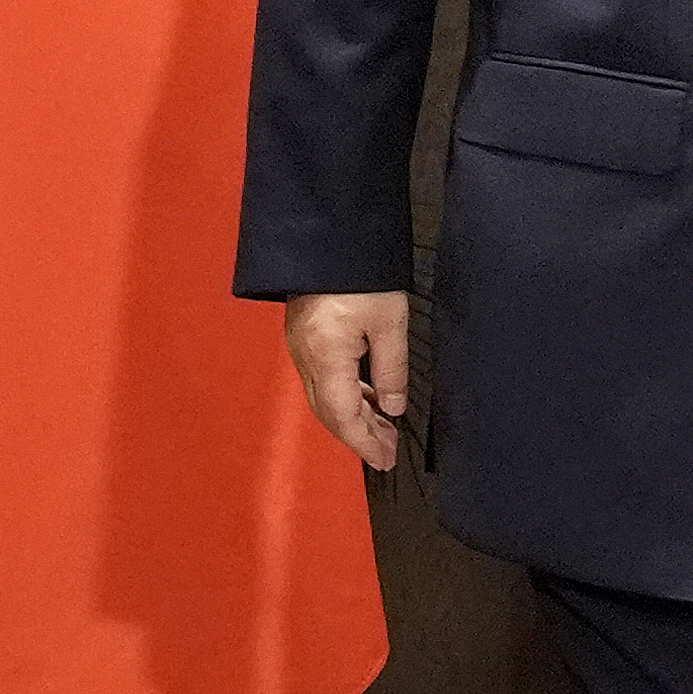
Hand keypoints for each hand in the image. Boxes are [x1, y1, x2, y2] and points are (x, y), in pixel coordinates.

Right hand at [286, 290, 411, 470]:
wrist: (326, 234)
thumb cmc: (362, 273)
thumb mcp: (389, 322)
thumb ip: (391, 370)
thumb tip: (392, 408)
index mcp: (326, 356)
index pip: (343, 416)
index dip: (364, 443)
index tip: (385, 459)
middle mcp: (306, 358)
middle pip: (329, 412)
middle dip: (358, 436)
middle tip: (388, 452)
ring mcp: (300, 348)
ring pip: (323, 398)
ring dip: (352, 417)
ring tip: (383, 428)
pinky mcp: (302, 336)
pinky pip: (321, 380)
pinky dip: (344, 397)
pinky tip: (366, 397)